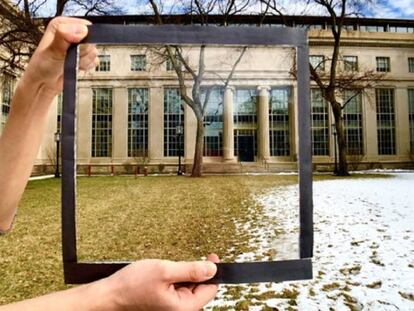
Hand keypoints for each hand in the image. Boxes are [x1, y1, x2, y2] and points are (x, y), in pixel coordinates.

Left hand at [21, 17, 97, 101]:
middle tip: (70, 57)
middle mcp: (70, 32)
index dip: (83, 40)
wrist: (43, 84)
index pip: (85, 27)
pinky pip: (94, 60)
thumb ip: (64, 36)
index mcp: (62, 24)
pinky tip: (76, 67)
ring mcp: (77, 45)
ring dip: (84, 61)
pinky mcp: (82, 56)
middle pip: (91, 40)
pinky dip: (87, 66)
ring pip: (94, 51)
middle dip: (84, 52)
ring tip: (71, 63)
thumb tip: (82, 30)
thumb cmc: (41, 68)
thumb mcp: (52, 50)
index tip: (73, 48)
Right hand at [104, 254, 219, 310]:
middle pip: (200, 290)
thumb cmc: (133, 285)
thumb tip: (212, 269)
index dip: (213, 272)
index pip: (210, 290)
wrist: (110, 294)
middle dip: (195, 273)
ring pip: (189, 289)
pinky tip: (164, 275)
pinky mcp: (165, 305)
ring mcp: (172, 309)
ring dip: (184, 276)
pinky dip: (175, 280)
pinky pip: (178, 291)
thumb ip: (190, 270)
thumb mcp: (164, 271)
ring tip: (167, 270)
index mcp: (183, 308)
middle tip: (185, 260)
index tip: (211, 256)